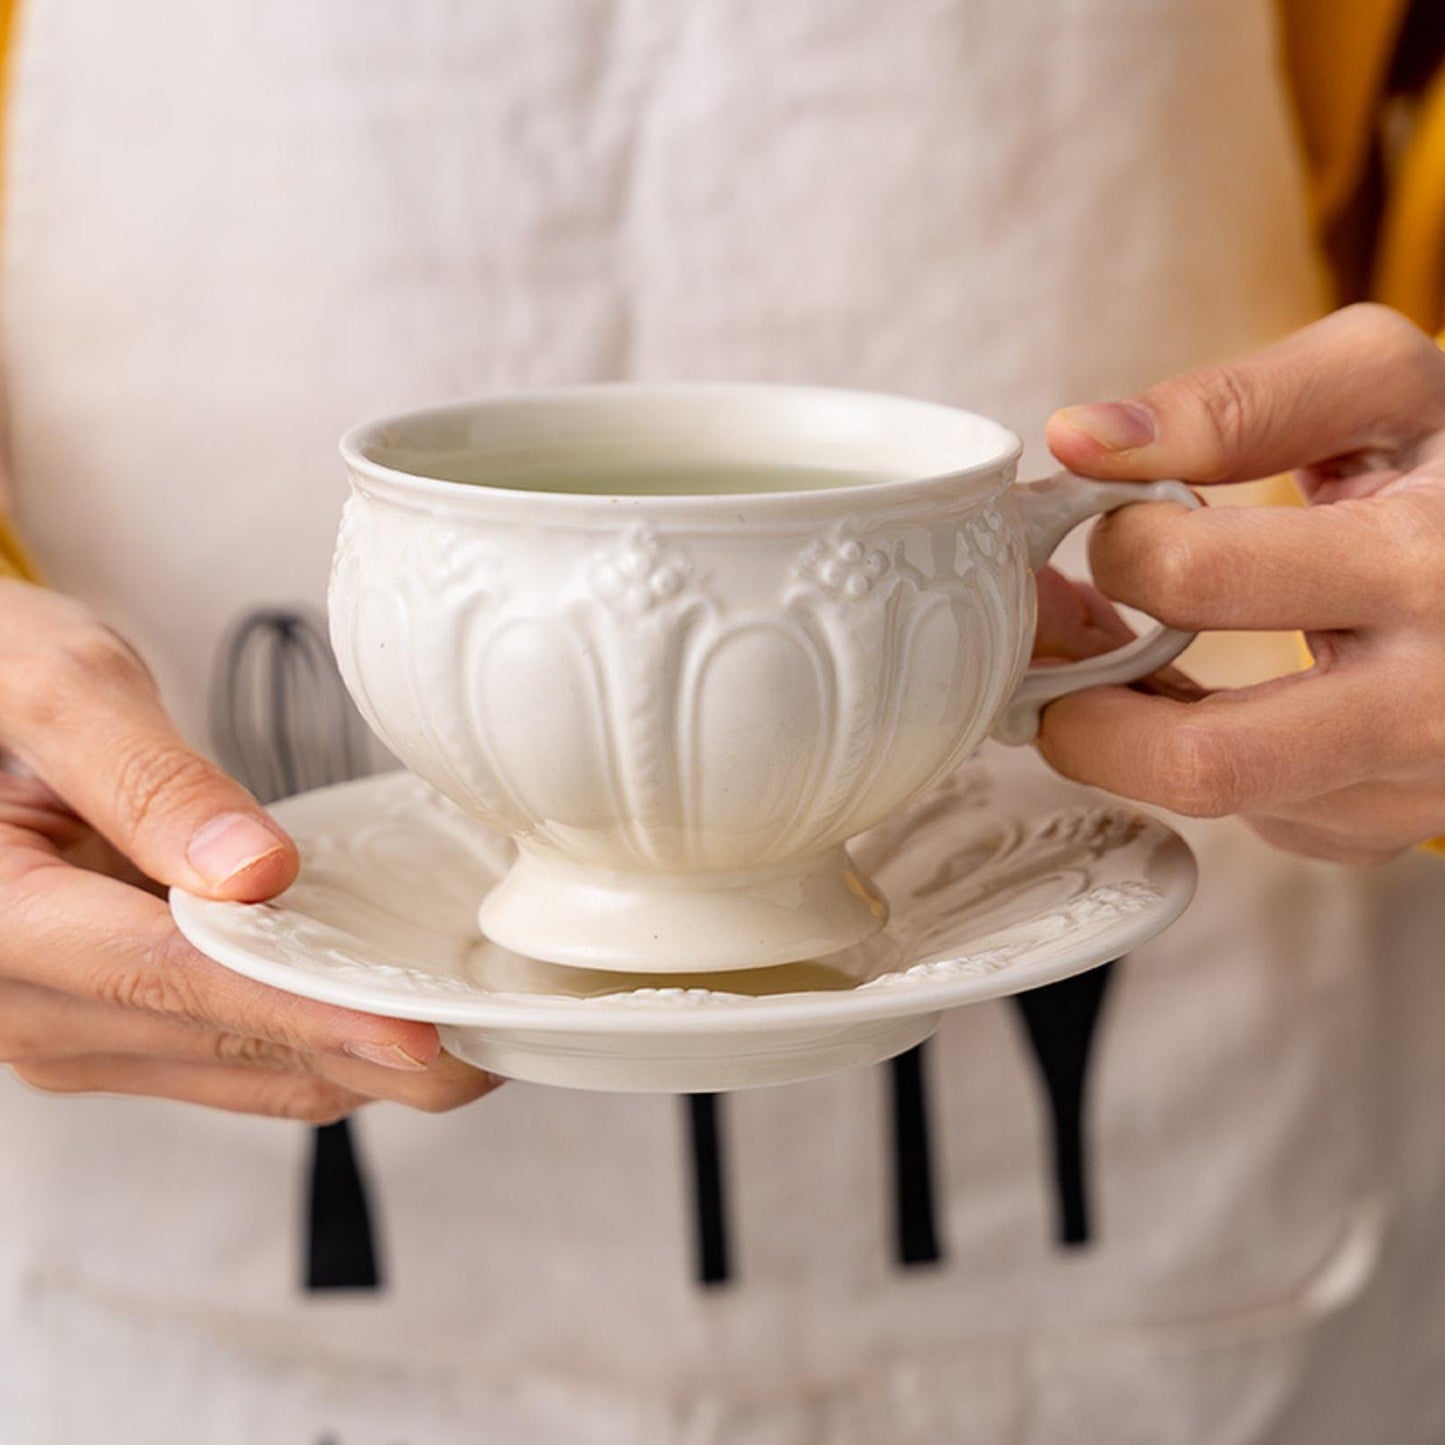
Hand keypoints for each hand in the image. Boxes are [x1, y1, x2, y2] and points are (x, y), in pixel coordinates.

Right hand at [0, 582, 498, 1116]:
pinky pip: (223, 1056)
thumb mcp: (56, 687)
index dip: (306, 1010)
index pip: (172, 976)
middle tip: (501, 1042)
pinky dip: (313, 1044)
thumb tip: (256, 873)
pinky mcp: (104, 1026)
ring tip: (475, 1037)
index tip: (420, 1034)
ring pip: (233, 1069)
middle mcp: (19, 1004)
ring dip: (351, 1063)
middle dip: (364, 1054)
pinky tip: (395, 1015)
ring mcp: (63, 1028)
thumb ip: (148, 779)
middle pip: (219, 1041)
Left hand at [1037, 303, 1444, 862]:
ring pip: (1214, 801)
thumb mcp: (1383, 391)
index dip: (1115, 544)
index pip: (1193, 575)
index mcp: (1419, 565)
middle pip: (1201, 760)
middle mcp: (1426, 700)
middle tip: (1040, 662)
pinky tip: (1190, 697)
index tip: (1103, 525)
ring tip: (1104, 665)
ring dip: (1120, 740)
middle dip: (1080, 717)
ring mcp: (1407, 782)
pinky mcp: (1383, 825)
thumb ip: (1234, 405)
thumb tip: (1079, 438)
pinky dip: (1191, 759)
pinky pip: (1253, 814)